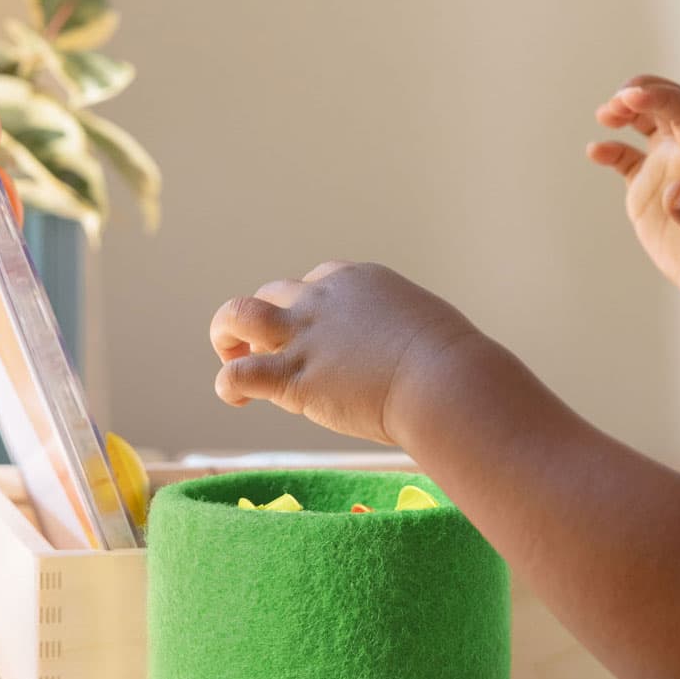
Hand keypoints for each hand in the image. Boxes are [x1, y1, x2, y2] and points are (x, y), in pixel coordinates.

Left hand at [209, 261, 483, 446]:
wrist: (445, 382)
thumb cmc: (453, 364)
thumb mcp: (427, 328)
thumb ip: (403, 335)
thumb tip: (410, 361)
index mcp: (358, 280)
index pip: (315, 282)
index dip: (310, 310)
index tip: (323, 339)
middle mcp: (323, 297)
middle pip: (275, 292)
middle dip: (269, 320)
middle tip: (271, 350)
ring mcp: (303, 334)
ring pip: (237, 314)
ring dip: (226, 332)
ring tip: (232, 355)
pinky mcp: (292, 375)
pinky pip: (238, 373)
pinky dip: (228, 383)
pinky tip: (236, 398)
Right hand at [588, 76, 679, 320]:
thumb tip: (673, 192)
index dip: (660, 98)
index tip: (631, 96)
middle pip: (666, 106)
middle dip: (640, 94)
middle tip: (615, 104)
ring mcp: (666, 172)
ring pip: (645, 125)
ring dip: (625, 112)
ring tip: (604, 116)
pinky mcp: (648, 194)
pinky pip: (626, 161)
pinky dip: (609, 151)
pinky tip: (595, 151)